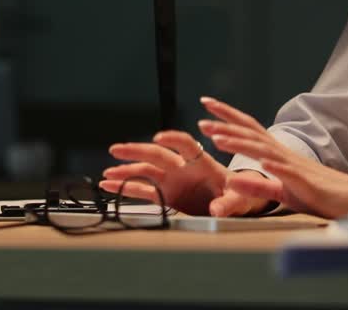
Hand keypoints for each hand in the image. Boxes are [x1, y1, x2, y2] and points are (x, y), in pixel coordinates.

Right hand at [102, 130, 272, 217]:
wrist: (237, 200)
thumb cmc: (240, 192)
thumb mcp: (239, 197)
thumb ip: (227, 203)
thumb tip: (217, 209)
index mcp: (202, 163)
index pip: (186, 145)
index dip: (173, 139)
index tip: (160, 138)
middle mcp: (183, 168)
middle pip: (158, 154)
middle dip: (137, 151)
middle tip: (118, 149)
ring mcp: (173, 180)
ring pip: (146, 170)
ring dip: (126, 170)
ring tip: (107, 172)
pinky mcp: (167, 193)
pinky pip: (143, 189)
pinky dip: (127, 186)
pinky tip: (110, 184)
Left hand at [199, 97, 347, 218]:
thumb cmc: (317, 192)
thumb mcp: (280, 191)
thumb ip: (257, 186)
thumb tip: (231, 182)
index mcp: (276, 154)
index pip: (249, 130)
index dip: (228, 117)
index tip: (207, 105)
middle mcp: (283, 154)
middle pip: (252, 133)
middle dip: (226, 123)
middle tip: (202, 116)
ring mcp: (294, 166)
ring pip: (264, 150)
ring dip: (241, 143)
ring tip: (218, 138)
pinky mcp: (305, 182)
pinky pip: (287, 173)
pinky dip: (273, 167)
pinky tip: (262, 163)